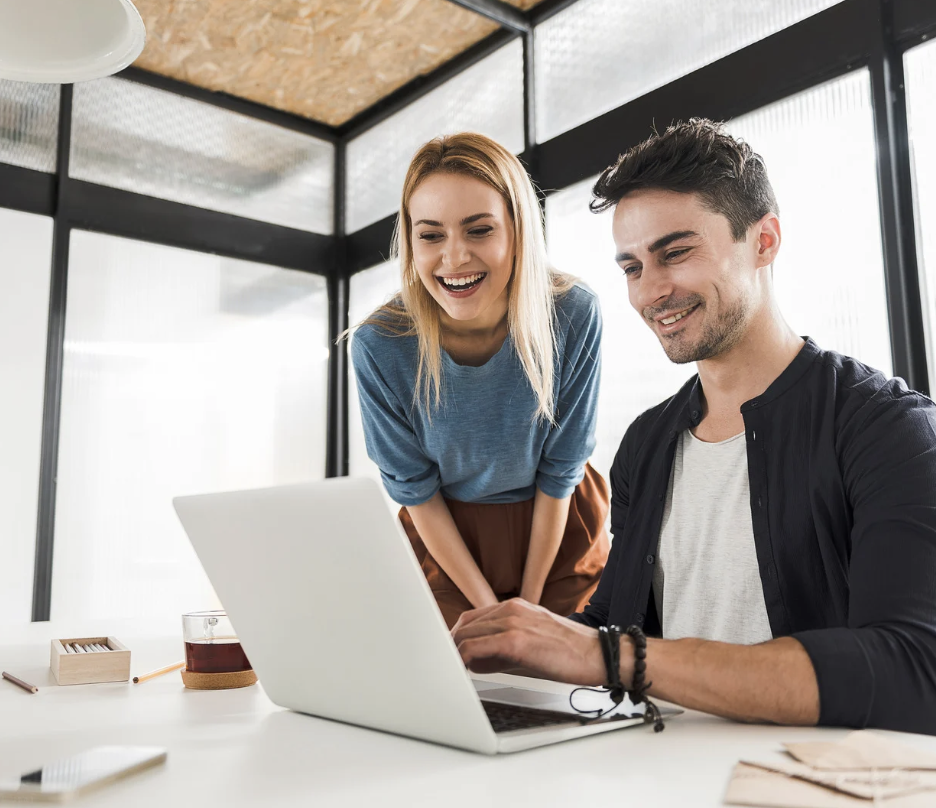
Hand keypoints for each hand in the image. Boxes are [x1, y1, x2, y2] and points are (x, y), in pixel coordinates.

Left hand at [452, 598, 605, 684]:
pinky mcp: (515, 640)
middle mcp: (511, 609)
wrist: (598, 654)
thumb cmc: (569, 652)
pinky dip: (463, 659)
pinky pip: (476, 648)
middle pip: (465, 625)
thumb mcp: (531, 642)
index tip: (450, 654)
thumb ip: (502, 648)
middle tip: (445, 666)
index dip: (457, 637)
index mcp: (514, 607)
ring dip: (454, 654)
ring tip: (452, 672)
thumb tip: (475, 662)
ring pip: (466, 634)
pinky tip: (463, 672)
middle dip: (451, 646)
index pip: (472, 619)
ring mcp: (512, 622)